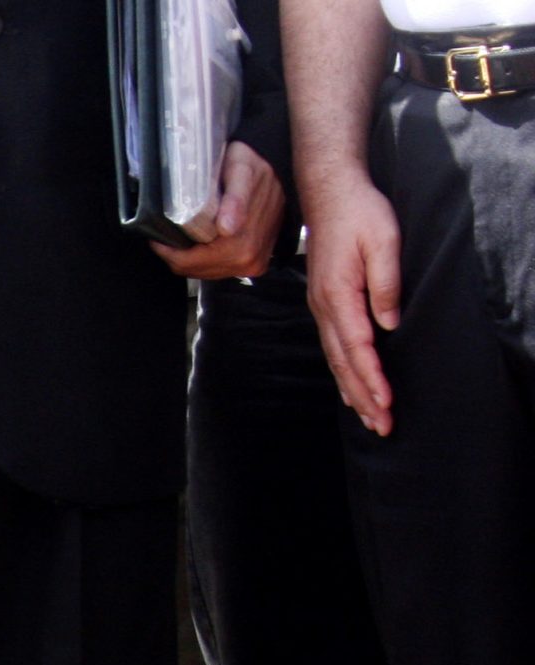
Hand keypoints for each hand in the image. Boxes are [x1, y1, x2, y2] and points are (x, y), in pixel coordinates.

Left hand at [151, 141, 286, 281]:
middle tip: (164, 236)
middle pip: (195, 269)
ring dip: (190, 258)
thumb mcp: (240, 171)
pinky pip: (219, 269)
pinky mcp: (255, 264)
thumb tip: (227, 228)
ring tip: (179, 237)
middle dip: (176, 255)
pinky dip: (204, 258)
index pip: (189, 262)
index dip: (167, 250)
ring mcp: (253, 265)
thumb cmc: (254, 164)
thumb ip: (235, 199)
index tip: (155, 236)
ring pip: (205, 272)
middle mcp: (250, 261)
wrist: (279, 168)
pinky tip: (199, 241)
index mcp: (244, 245)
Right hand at [303, 172, 401, 436]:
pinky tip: (351, 388)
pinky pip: (333, 348)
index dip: (372, 376)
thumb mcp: (384, 240)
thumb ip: (386, 282)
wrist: (330, 194)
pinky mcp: (324, 304)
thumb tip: (389, 322)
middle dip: (363, 396)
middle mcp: (324, 307)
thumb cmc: (360, 213)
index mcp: (339, 294)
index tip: (386, 401)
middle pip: (343, 362)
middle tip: (382, 425)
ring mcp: (321, 308)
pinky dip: (343, 372)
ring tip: (370, 417)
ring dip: (353, 391)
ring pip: (336, 359)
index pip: (358, 345)